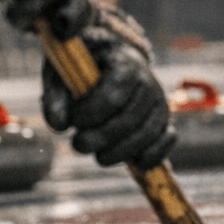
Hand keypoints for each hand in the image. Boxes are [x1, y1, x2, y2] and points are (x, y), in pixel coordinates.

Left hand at [41, 6, 175, 168]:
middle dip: (102, 138)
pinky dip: (154, 154)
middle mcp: (147, 80)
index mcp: (123, 61)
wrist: (107, 60)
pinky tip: (136, 163)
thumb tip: (59, 125)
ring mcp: (158, 101)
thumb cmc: (81, 69)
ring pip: (148, 132)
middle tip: (78, 144)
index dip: (93, 113)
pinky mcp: (162, 119)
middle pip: (130, 118)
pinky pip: (167, 139)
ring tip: (100, 157)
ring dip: (122, 152)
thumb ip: (56, 97)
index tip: (74, 121)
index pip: (114, 93)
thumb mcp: (62, 74)